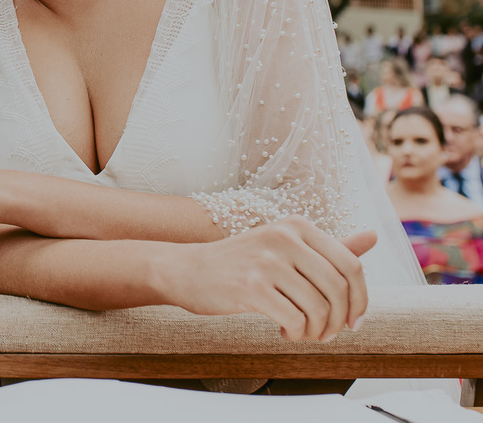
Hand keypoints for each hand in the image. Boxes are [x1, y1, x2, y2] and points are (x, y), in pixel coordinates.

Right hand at [154, 216, 373, 341]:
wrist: (187, 270)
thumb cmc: (241, 263)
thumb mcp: (285, 247)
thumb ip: (329, 247)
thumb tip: (373, 236)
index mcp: (297, 226)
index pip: (352, 265)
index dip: (360, 299)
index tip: (353, 320)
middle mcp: (284, 237)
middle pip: (339, 289)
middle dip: (339, 321)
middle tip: (326, 333)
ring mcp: (266, 261)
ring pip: (319, 309)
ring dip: (317, 331)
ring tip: (303, 333)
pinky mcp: (251, 286)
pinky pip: (296, 320)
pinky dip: (297, 334)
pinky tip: (284, 331)